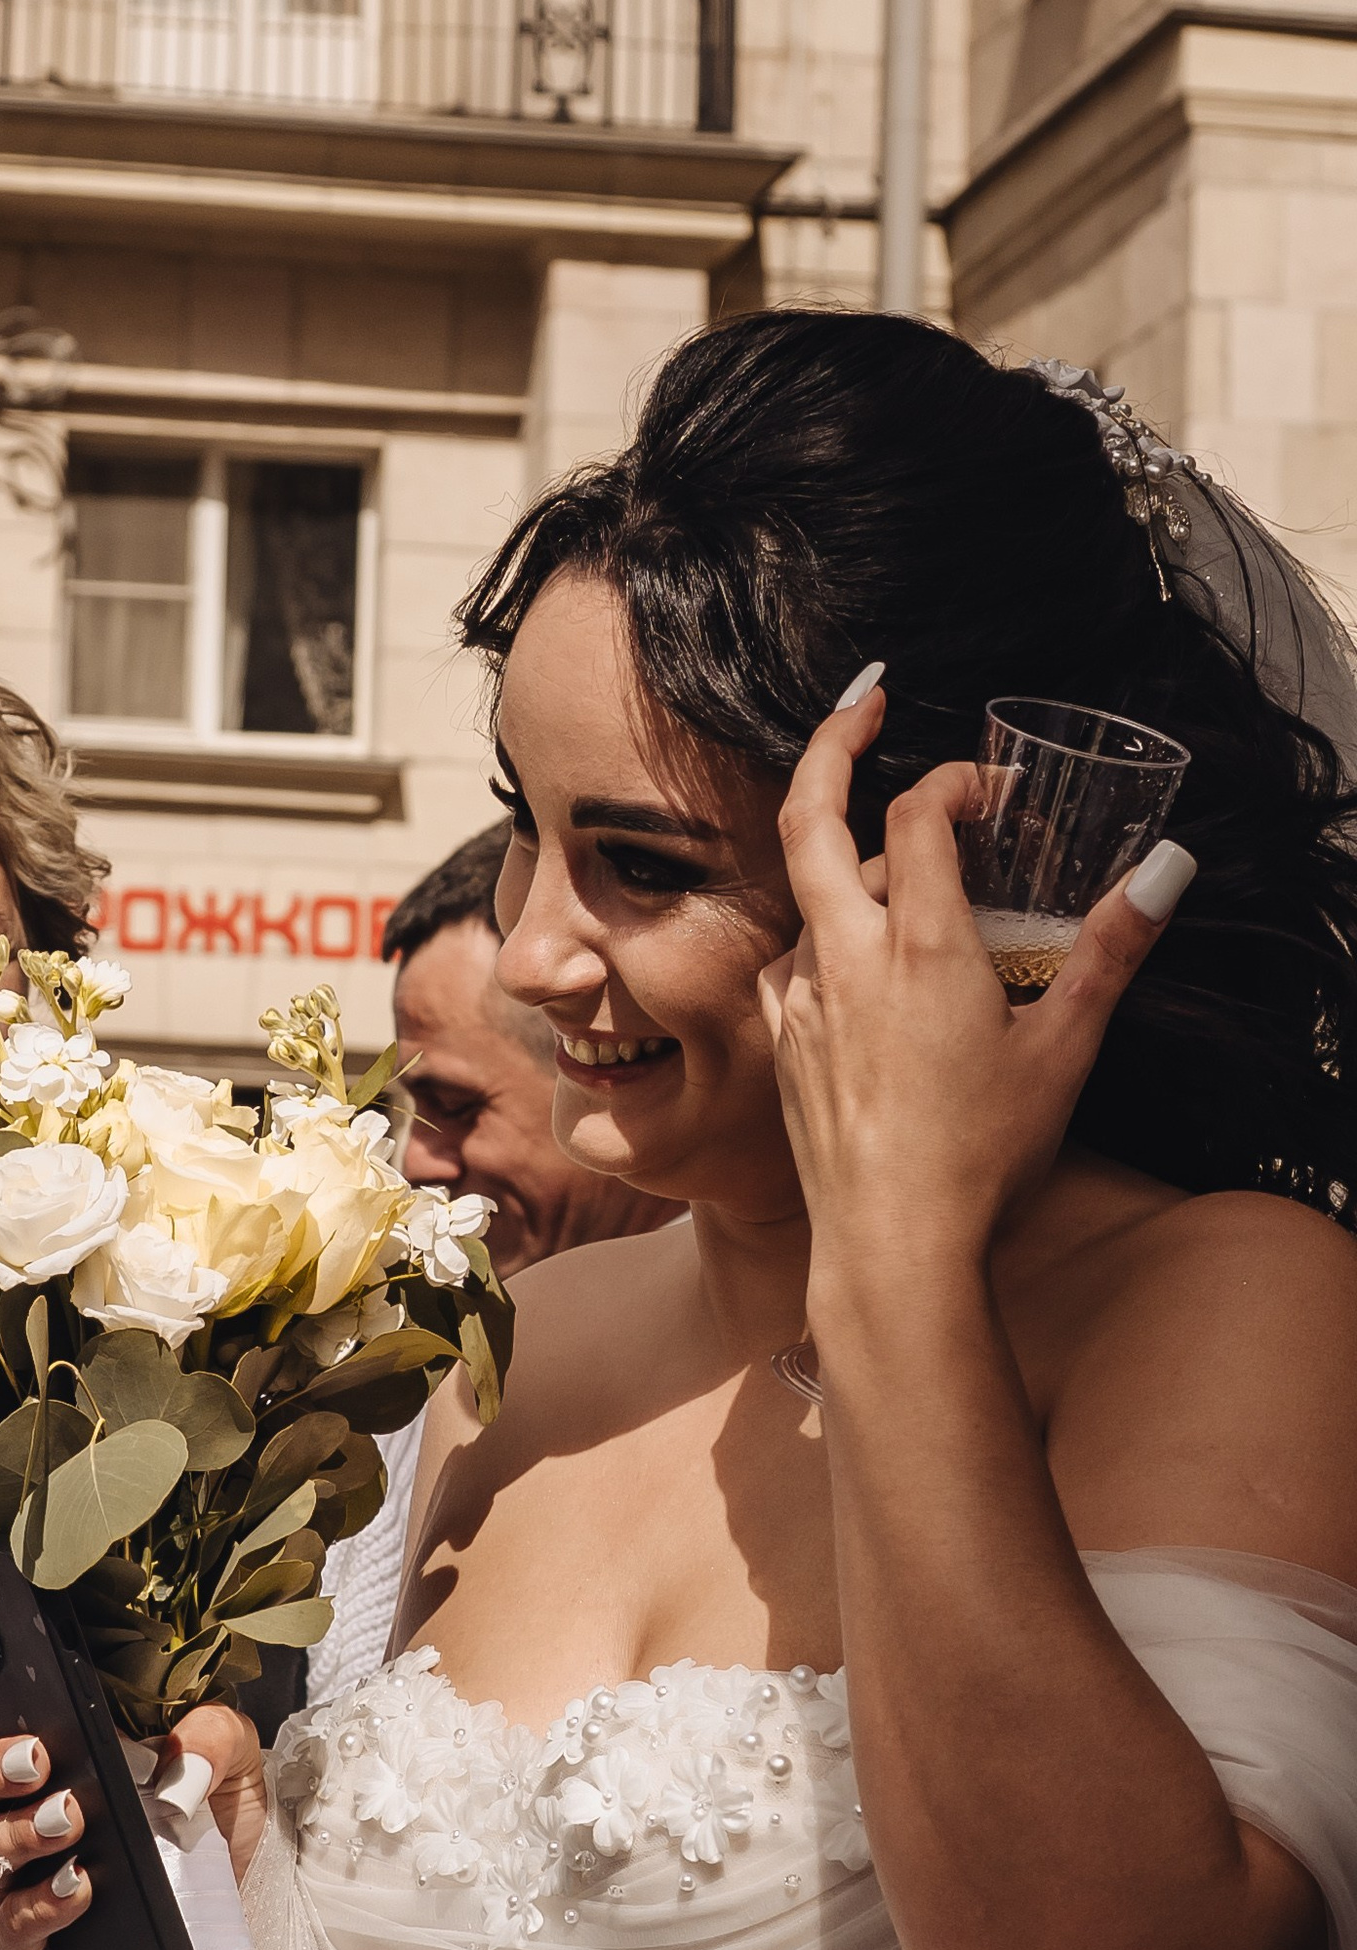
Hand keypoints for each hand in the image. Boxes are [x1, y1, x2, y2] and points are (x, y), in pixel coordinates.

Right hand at [0, 1706, 264, 1949]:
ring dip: (20, 1841)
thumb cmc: (218, 1814)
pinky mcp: (46, 1942)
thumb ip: (210, 1736)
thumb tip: (179, 1760)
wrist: (250, 1888)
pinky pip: (14, 1932)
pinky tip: (79, 1891)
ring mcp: (30, 1882)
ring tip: (72, 1833)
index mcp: (54, 1766)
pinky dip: (39, 1910)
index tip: (36, 1749)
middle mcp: (28, 1820)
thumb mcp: (229, 1755)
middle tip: (54, 1788)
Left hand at [761, 683, 1182, 1275]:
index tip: (986, 785)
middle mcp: (844, 959)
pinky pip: (800, 959)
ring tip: (914, 877)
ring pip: (811, 896)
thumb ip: (1114, 949)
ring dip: (853, 864)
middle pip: (812, 817)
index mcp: (919, 947)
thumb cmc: (982, 1157)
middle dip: (833, 744)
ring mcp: (801, 1000)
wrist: (892, 1251)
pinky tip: (870, 963)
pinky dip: (833, 932)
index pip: (918, 814)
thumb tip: (1168, 868)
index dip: (949, 778)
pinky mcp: (782, 1044)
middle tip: (864, 698)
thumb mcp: (1066, 1048)